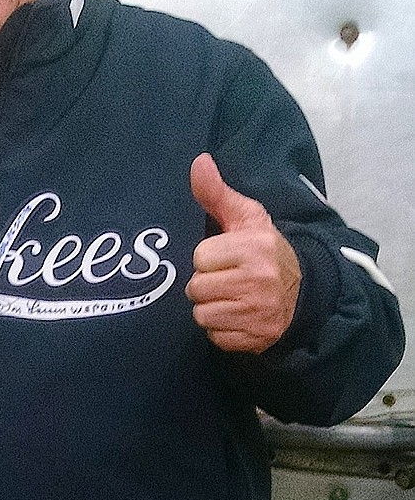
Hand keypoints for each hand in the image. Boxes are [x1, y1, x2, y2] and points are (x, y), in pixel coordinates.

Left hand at [186, 152, 301, 352]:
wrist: (303, 292)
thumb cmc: (265, 252)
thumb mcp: (247, 219)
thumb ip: (217, 194)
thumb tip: (198, 162)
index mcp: (255, 247)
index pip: (200, 258)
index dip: (208, 258)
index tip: (225, 258)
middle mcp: (258, 280)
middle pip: (196, 288)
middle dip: (206, 284)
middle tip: (226, 279)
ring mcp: (258, 311)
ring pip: (202, 315)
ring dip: (211, 308)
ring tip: (230, 297)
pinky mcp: (256, 337)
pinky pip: (215, 336)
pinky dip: (222, 329)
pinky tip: (237, 316)